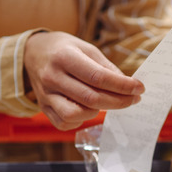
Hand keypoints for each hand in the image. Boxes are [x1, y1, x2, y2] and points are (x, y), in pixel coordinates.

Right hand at [24, 31, 144, 130]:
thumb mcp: (86, 48)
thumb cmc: (64, 49)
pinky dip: (81, 119)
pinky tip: (87, 108)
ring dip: (97, 111)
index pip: (98, 77)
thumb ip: (106, 68)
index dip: (122, 85)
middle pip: (91, 98)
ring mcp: (46, 95)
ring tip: (105, 101)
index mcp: (64, 57)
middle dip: (118, 101)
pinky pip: (64, 123)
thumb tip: (127, 86)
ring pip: (76, 114)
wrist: (32, 53)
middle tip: (133, 99)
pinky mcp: (43, 108)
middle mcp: (52, 77)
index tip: (139, 88)